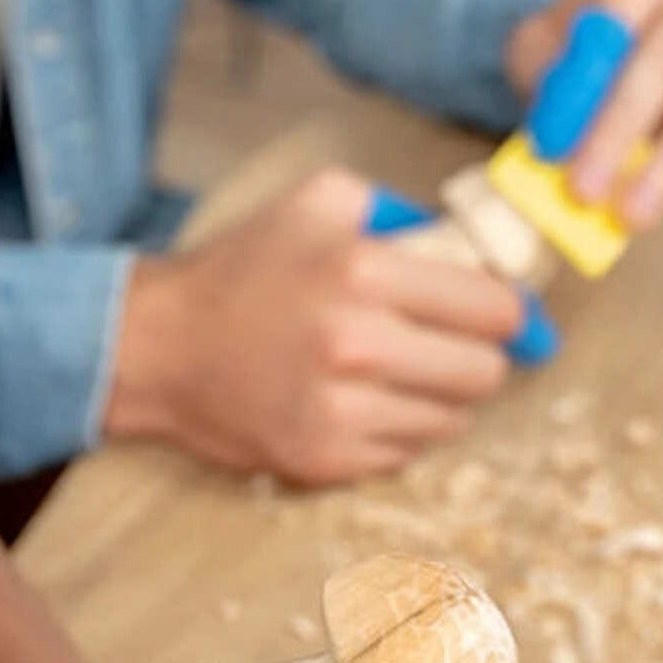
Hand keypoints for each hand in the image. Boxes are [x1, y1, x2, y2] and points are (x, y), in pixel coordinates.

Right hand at [106, 170, 531, 484]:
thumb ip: (400, 209)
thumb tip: (472, 246)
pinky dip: (394, 434)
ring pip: (449, 423)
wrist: (156, 348)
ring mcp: (338, 412)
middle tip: (448, 352)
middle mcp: (357, 344)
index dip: (506, 313)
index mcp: (364, 271)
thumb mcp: (315, 202)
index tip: (494, 318)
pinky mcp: (321, 460)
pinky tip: (361, 409)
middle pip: (484, 374)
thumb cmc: (238, 272)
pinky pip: (402, 456)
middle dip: (477, 360)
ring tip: (397, 380)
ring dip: (436, 401)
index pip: (497, 310)